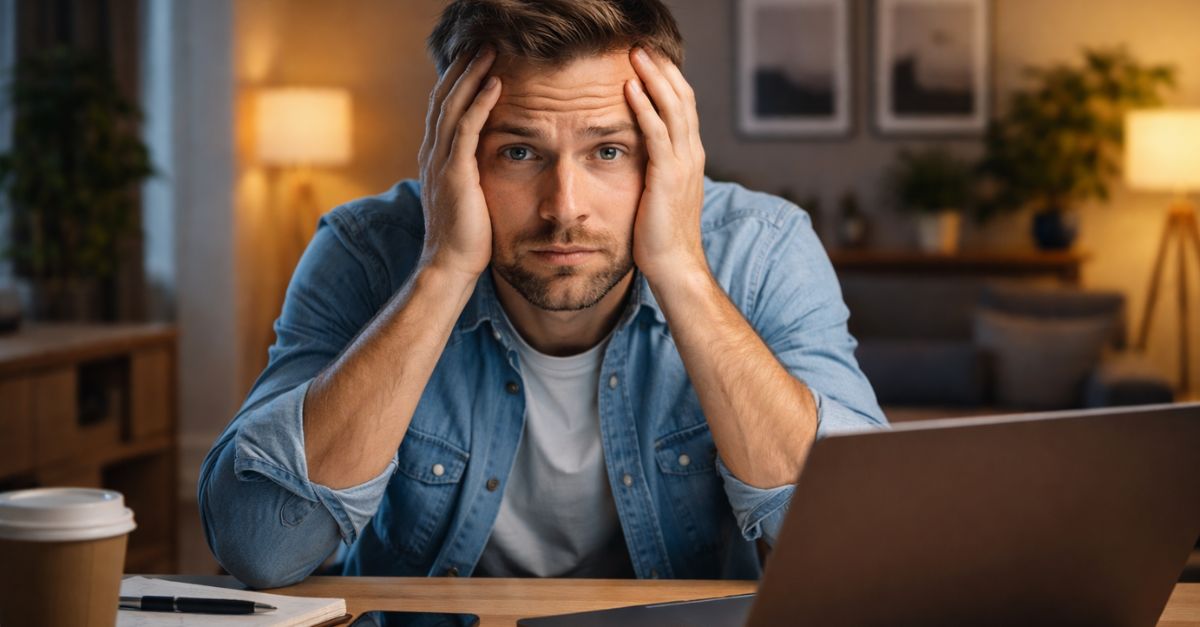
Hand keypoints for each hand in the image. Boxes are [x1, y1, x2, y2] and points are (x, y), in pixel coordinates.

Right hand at [417, 47, 501, 279]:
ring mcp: (441, 163)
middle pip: (444, 98)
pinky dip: (479, 103)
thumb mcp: (469, 197)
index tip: (475, 60)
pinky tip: (494, 83)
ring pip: (453, 107)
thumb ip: (472, 173)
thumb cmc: (466, 238)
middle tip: (481, 42)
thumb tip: (490, 162)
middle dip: (462, 68)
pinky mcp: (455, 174)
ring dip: (471, 76)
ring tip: (489, 51)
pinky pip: (466, 129)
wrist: (450, 267)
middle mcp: (433, 154)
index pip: (444, 109)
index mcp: (436, 158)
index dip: (457, 81)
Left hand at [624, 48, 707, 283]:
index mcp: (691, 157)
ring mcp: (684, 164)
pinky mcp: (668, 176)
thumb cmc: (662, 237)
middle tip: (641, 45)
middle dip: (662, 68)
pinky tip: (630, 88)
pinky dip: (644, 106)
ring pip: (672, 108)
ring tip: (635, 54)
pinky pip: (656, 133)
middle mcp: (692, 155)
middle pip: (682, 98)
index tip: (649, 59)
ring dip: (653, 77)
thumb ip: (655, 171)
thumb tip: (637, 156)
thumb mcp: (660, 195)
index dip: (668, 80)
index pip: (683, 107)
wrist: (676, 266)